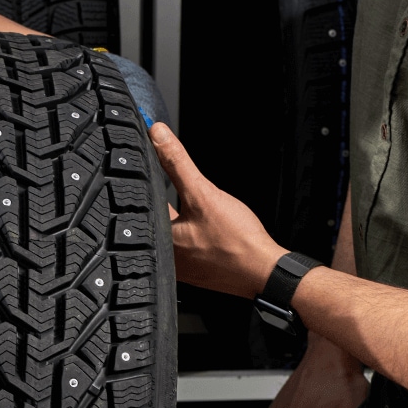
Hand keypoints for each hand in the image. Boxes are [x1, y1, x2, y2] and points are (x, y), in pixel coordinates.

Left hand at [150, 122, 286, 296]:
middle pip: (158, 219)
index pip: (143, 206)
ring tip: (202, 214)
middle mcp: (166, 259)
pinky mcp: (199, 272)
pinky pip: (192, 247)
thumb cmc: (236, 240)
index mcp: (159, 243)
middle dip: (168, 202)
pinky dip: (198, 235)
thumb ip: (177, 163)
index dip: (148, 184)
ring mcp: (183, 269)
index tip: (152, 172)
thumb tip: (157, 135)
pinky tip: (211, 231)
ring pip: (176, 233)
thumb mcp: (203, 193)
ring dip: (185, 219)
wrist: (264, 271)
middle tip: (182, 190)